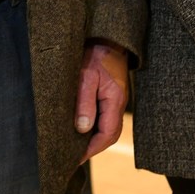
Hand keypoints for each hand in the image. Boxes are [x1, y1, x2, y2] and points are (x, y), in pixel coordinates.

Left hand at [74, 41, 128, 162]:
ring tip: (77, 146)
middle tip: (76, 156)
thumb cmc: (95, 54)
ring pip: (110, 126)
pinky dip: (97, 127)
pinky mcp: (111, 94)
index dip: (92, 148)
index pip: (108, 133)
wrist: (106, 36)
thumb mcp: (86, 76)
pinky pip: (107, 117)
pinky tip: (84, 128)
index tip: (76, 157)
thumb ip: (85, 103)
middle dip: (95, 147)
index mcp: (115, 99)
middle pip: (111, 134)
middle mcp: (119, 102)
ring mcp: (116, 98)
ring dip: (96, 138)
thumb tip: (82, 129)